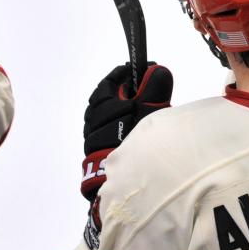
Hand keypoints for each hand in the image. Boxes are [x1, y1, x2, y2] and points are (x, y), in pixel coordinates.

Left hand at [81, 63, 172, 200]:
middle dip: (122, 92)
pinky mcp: (94, 151)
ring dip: (119, 110)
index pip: (109, 82)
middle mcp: (92, 119)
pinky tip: (127, 129)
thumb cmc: (131, 139)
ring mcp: (91, 136)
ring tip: (137, 110)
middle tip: (140, 89)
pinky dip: (115, 126)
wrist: (117, 179)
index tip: (137, 69)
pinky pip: (104, 131)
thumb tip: (157, 69)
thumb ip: (154, 86)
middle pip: (105, 98)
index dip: (123, 73)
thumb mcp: (149, 109)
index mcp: (101, 104)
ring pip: (104, 116)